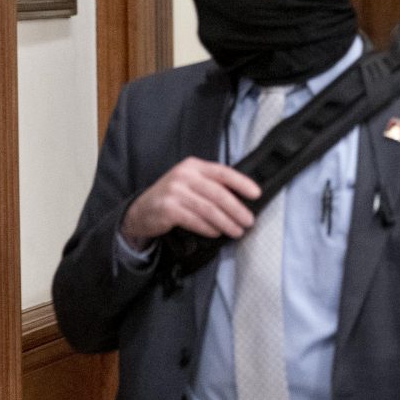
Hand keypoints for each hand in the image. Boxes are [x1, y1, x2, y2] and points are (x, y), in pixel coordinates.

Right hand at [121, 157, 261, 246]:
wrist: (142, 210)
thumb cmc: (174, 197)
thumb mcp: (191, 184)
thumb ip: (212, 186)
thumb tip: (243, 200)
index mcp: (194, 166)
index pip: (223, 172)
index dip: (242, 183)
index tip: (257, 194)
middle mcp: (184, 175)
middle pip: (218, 194)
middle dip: (237, 209)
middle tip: (249, 221)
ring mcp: (174, 191)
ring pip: (209, 209)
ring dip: (226, 223)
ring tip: (237, 231)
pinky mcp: (167, 208)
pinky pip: (195, 220)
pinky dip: (209, 228)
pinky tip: (216, 233)